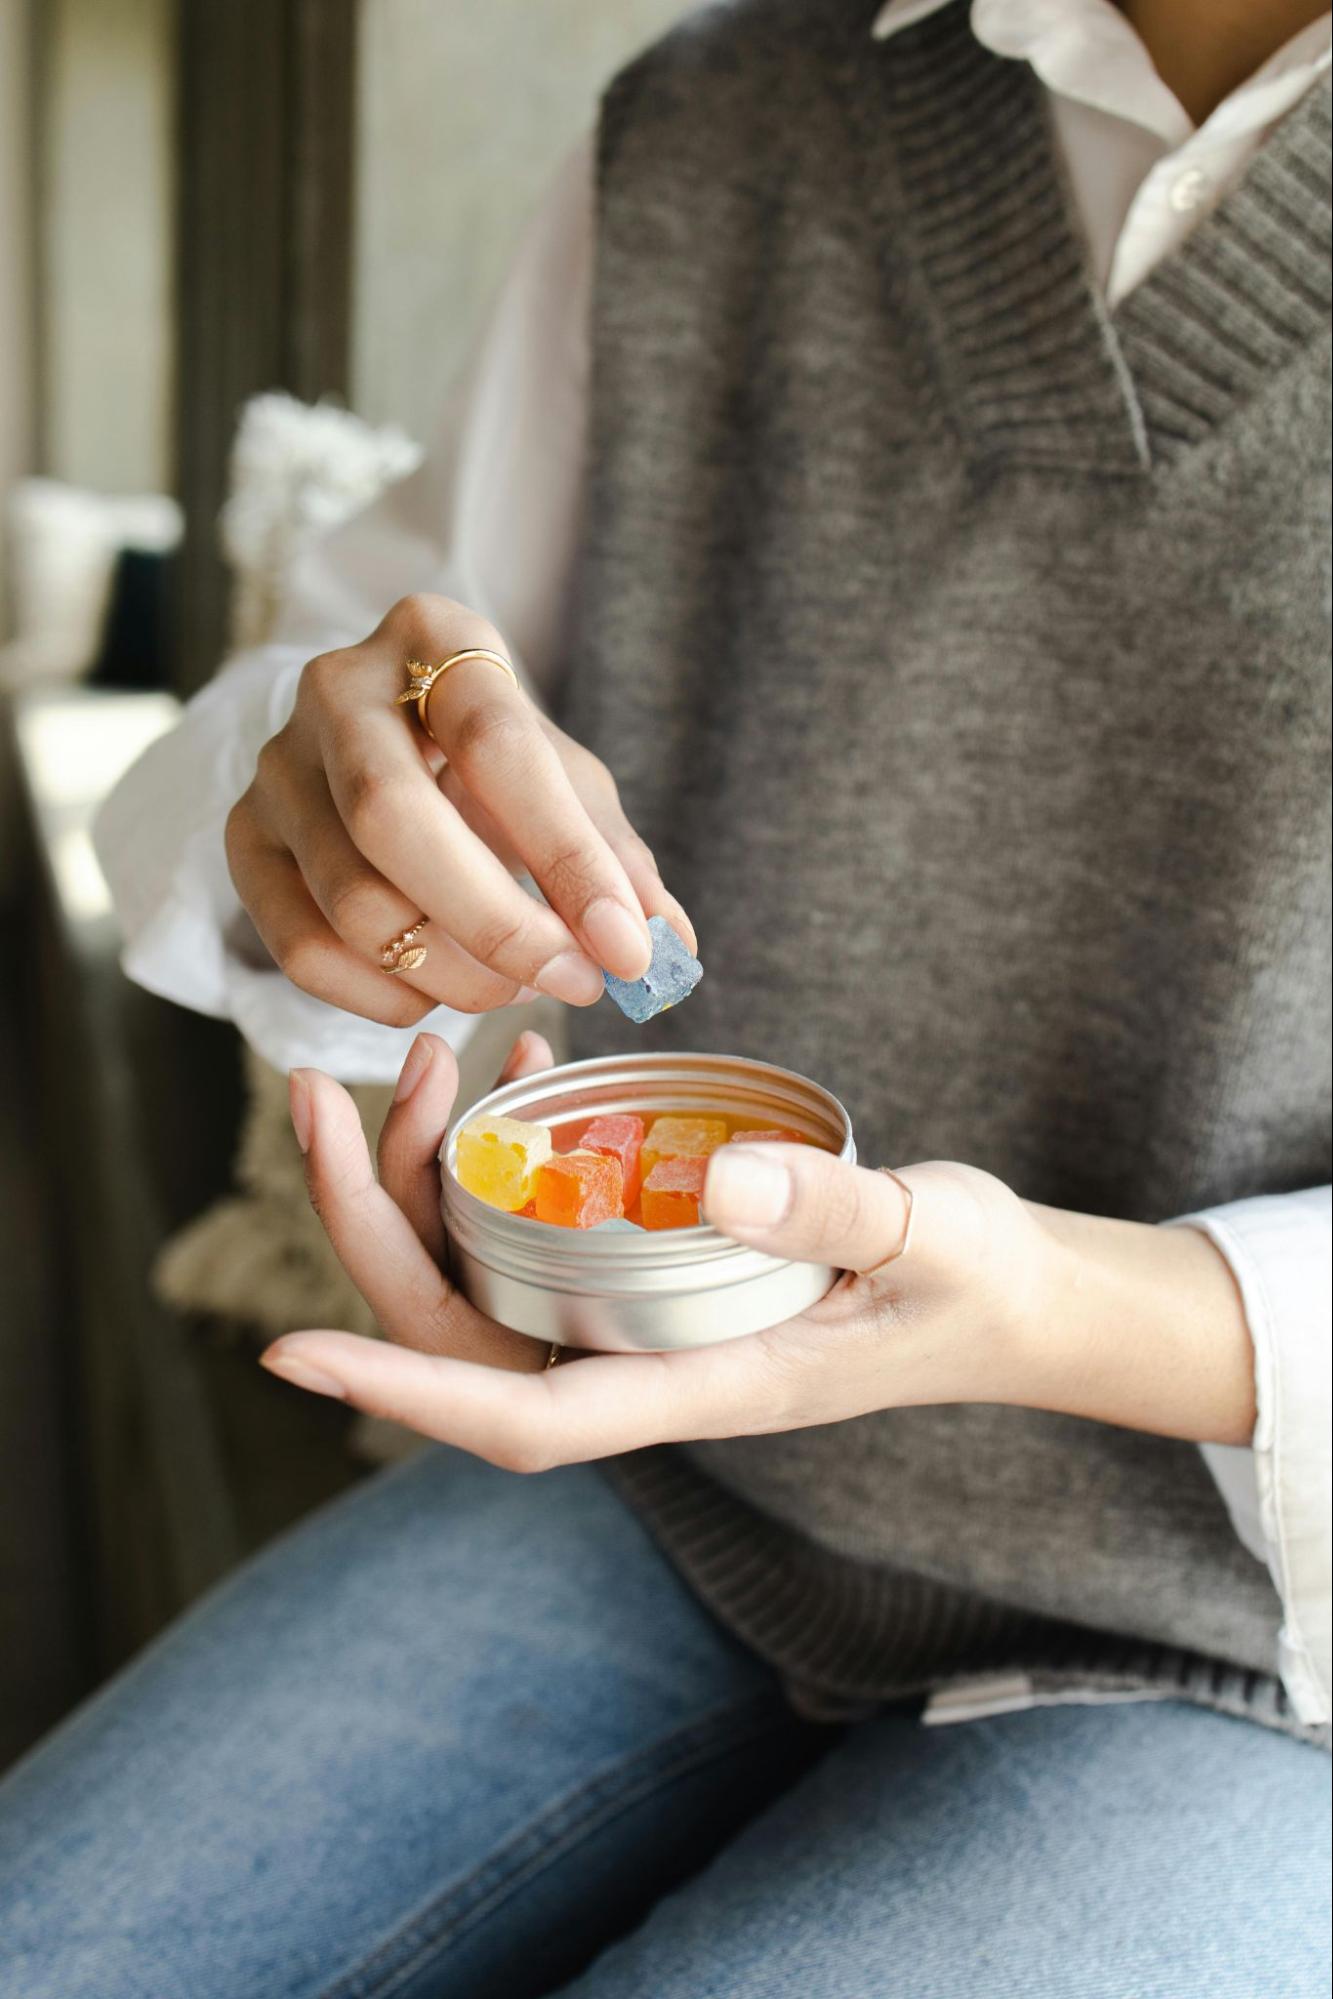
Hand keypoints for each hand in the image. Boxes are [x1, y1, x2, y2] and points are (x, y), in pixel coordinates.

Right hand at [225, 592, 693, 1025]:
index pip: (497, 745)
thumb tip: (665, 949)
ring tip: (517, 984)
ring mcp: (276, 768)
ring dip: (453, 973)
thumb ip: (616, 860)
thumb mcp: (567, 783)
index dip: (567, 857)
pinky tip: (442, 990)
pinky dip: (388, 995)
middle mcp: (336, 689)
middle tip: (572, 981)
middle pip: (392, 820)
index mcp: (434, 638)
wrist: (389, 743)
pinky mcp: (244, 841)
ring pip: (351, 902)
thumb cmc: (493, 762)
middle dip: (496, 926)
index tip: (626, 947)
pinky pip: (304, 951)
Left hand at [262, 1037, 1257, 1464]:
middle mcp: (651, 1363)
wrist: (1016, 1300)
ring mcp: (647, 1320)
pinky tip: (531, 1067)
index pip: (525, 1416)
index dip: (404, 1390)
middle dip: (372, 1222)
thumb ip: (837, 1208)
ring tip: (427, 1056)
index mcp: (704, 1385)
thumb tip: (719, 1178)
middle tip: (324, 1094)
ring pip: (488, 1272)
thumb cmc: (979, 1282)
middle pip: (465, 1326)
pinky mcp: (658, 1273)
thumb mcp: (931, 1235)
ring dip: (428, 1175)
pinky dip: (508, 1154)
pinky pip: (543, 1231)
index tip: (289, 1351)